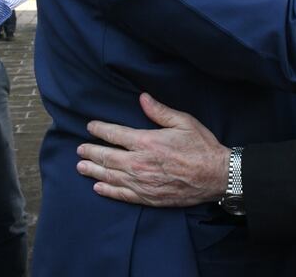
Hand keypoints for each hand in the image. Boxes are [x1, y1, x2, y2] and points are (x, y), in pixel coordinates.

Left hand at [77, 93, 228, 206]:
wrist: (216, 175)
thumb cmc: (201, 146)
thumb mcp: (183, 122)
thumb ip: (160, 111)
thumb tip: (142, 98)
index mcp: (146, 141)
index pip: (115, 134)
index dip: (100, 129)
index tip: (90, 127)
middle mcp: (139, 163)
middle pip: (107, 156)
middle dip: (91, 151)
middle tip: (80, 149)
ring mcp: (142, 182)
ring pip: (110, 176)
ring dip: (93, 170)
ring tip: (81, 167)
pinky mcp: (148, 197)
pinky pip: (122, 194)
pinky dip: (108, 190)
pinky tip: (98, 187)